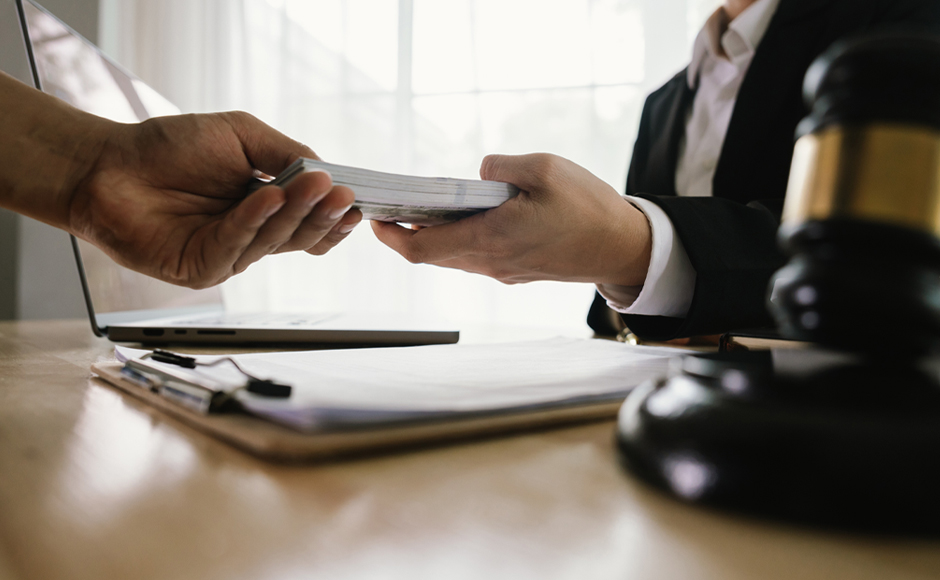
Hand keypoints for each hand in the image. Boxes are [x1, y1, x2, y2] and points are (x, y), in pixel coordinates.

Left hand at [69, 112, 361, 287]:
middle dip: (323, 215)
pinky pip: (234, 245)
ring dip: (294, 213)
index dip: (333, 215)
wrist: (109, 163)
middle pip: (300, 235)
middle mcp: (251, 234)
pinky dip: (252, 220)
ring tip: (313, 186)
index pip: (310, 221)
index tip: (354, 200)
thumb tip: (326, 171)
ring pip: (273, 241)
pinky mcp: (201, 267)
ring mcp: (228, 254)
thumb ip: (285, 153)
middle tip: (342, 195)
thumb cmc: (170, 147)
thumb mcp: (241, 135)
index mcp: (265, 207)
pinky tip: (266, 197)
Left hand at [372, 153, 651, 285]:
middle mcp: (491, 262)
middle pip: (432, 256)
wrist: (622, 247)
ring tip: (421, 209)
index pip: (421, 249)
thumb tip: (478, 173)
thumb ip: (500, 167)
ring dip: (432, 237)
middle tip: (391, 208)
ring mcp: (503, 270)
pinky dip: (458, 239)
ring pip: (452, 258)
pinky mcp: (517, 270)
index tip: (375, 217)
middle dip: (406, 233)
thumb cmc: (588, 207)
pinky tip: (462, 217)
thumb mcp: (544, 168)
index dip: (391, 236)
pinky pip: (475, 257)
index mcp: (490, 238)